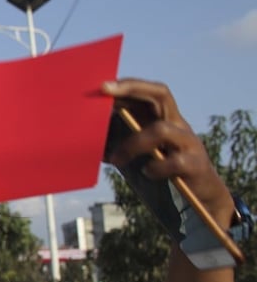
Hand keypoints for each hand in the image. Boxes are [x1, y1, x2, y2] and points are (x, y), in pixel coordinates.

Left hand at [102, 79, 233, 220]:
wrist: (197, 197)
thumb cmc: (158, 170)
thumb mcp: (135, 152)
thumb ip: (118, 140)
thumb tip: (85, 135)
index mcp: (162, 118)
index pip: (148, 91)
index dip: (127, 84)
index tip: (102, 85)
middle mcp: (177, 124)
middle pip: (161, 95)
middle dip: (132, 89)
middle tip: (105, 91)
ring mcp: (189, 142)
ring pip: (161, 129)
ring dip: (133, 144)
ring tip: (115, 159)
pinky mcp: (195, 164)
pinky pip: (175, 161)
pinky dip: (156, 167)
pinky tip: (147, 172)